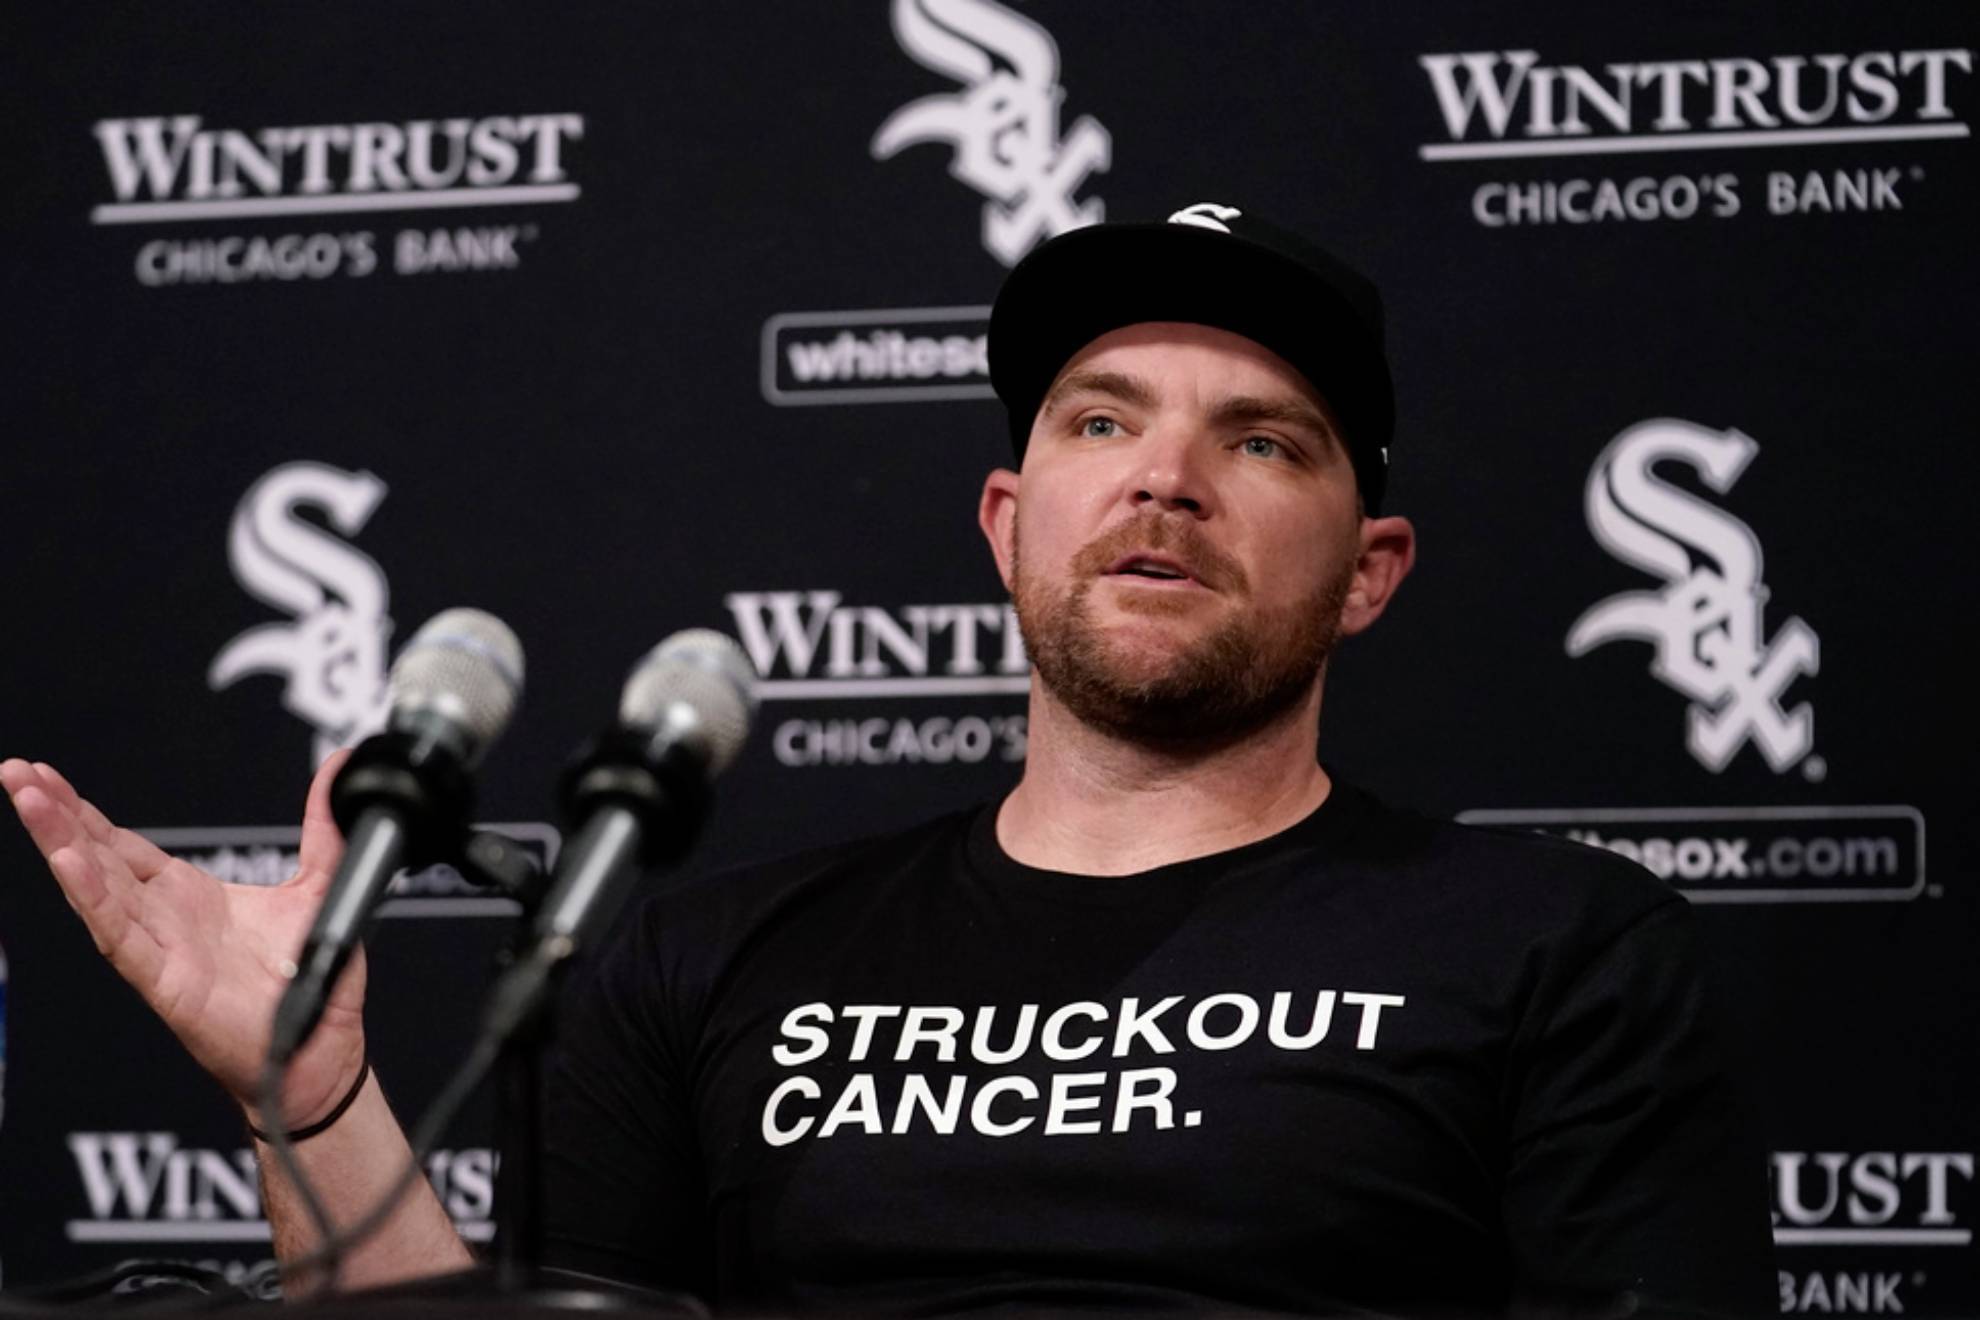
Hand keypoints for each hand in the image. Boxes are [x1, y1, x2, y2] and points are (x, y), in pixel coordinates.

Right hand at [2, 754, 368, 1130]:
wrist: (321, 1048)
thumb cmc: (308, 981)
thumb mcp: (320, 884)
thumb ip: (323, 827)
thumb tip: (338, 769)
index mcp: (188, 897)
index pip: (123, 845)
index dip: (86, 810)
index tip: (50, 774)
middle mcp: (164, 920)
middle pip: (96, 857)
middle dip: (56, 814)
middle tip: (18, 772)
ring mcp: (158, 949)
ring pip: (97, 888)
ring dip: (61, 842)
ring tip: (30, 799)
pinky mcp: (164, 980)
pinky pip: (121, 934)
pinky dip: (93, 896)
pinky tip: (68, 861)